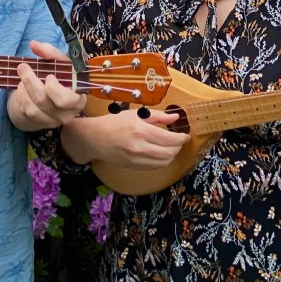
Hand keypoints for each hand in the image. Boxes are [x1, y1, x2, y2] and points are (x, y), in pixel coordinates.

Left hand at [7, 40, 86, 130]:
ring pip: (32, 108)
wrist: (51, 95)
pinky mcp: (39, 124)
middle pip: (44, 102)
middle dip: (31, 82)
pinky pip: (25, 112)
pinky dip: (21, 98)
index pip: (67, 100)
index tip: (48, 76)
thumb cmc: (60, 76)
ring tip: (22, 78)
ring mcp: (52, 121)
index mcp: (77, 98)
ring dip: (24, 90)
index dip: (54, 89)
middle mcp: (66, 113)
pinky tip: (22, 89)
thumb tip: (34, 44)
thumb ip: (51, 53)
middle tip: (23, 67)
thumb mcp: (60, 63)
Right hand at [61, 107, 189, 168]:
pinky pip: (154, 167)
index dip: (181, 138)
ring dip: (172, 155)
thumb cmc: (114, 122)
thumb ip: (157, 116)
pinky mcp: (133, 167)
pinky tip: (163, 153)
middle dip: (178, 147)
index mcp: (140, 131)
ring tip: (173, 147)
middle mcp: (139, 147)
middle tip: (180, 140)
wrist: (94, 138)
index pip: (168, 139)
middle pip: (168, 153)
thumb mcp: (136, 114)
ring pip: (163, 163)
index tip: (186, 135)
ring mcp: (136, 160)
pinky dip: (162, 161)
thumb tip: (175, 118)